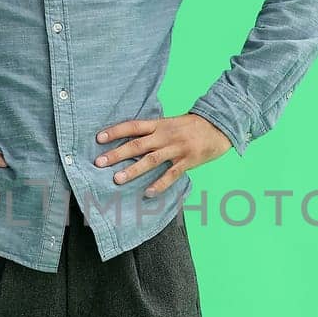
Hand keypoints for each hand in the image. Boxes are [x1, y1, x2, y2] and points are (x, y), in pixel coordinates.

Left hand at [93, 112, 232, 196]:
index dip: (115, 131)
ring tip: (116, 179)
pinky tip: (148, 193)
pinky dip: (160, 184)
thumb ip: (152, 130)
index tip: (98, 138)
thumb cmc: (191, 126)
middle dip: (117, 154)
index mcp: (159, 124)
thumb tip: (129, 140)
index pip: (133, 126)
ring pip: (151, 160)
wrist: (219, 126)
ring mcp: (176, 149)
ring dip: (133, 170)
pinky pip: (171, 175)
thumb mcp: (170, 123)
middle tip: (99, 162)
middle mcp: (165, 136)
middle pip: (137, 144)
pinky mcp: (188, 161)